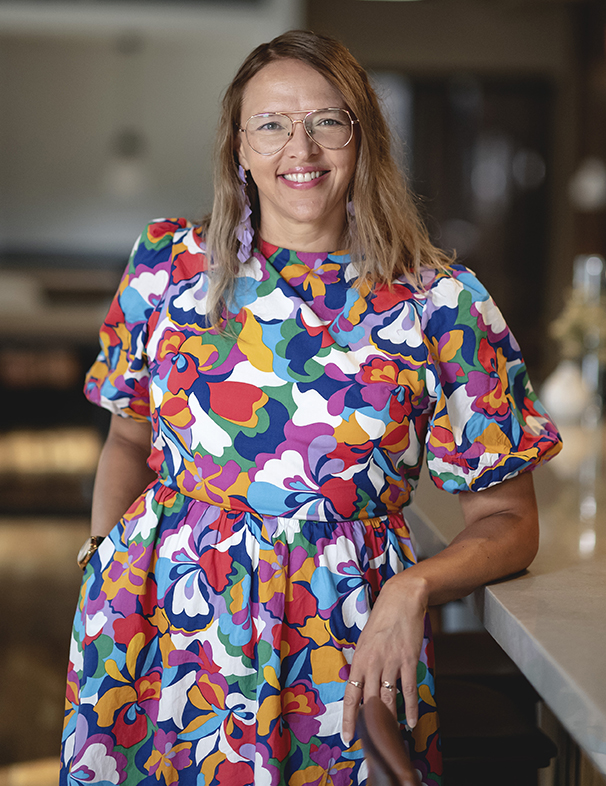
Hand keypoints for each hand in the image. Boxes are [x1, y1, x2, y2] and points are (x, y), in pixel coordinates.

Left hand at [342, 572, 427, 743]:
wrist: (401, 599)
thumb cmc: (382, 619)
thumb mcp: (365, 641)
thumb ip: (364, 664)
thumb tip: (361, 685)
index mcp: (359, 659)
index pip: (351, 695)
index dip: (349, 718)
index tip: (348, 737)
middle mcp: (372, 663)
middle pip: (369, 703)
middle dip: (370, 726)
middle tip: (374, 745)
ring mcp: (390, 662)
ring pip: (388, 700)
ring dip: (390, 721)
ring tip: (393, 738)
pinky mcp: (408, 660)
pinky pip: (408, 690)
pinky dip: (411, 708)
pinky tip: (412, 722)